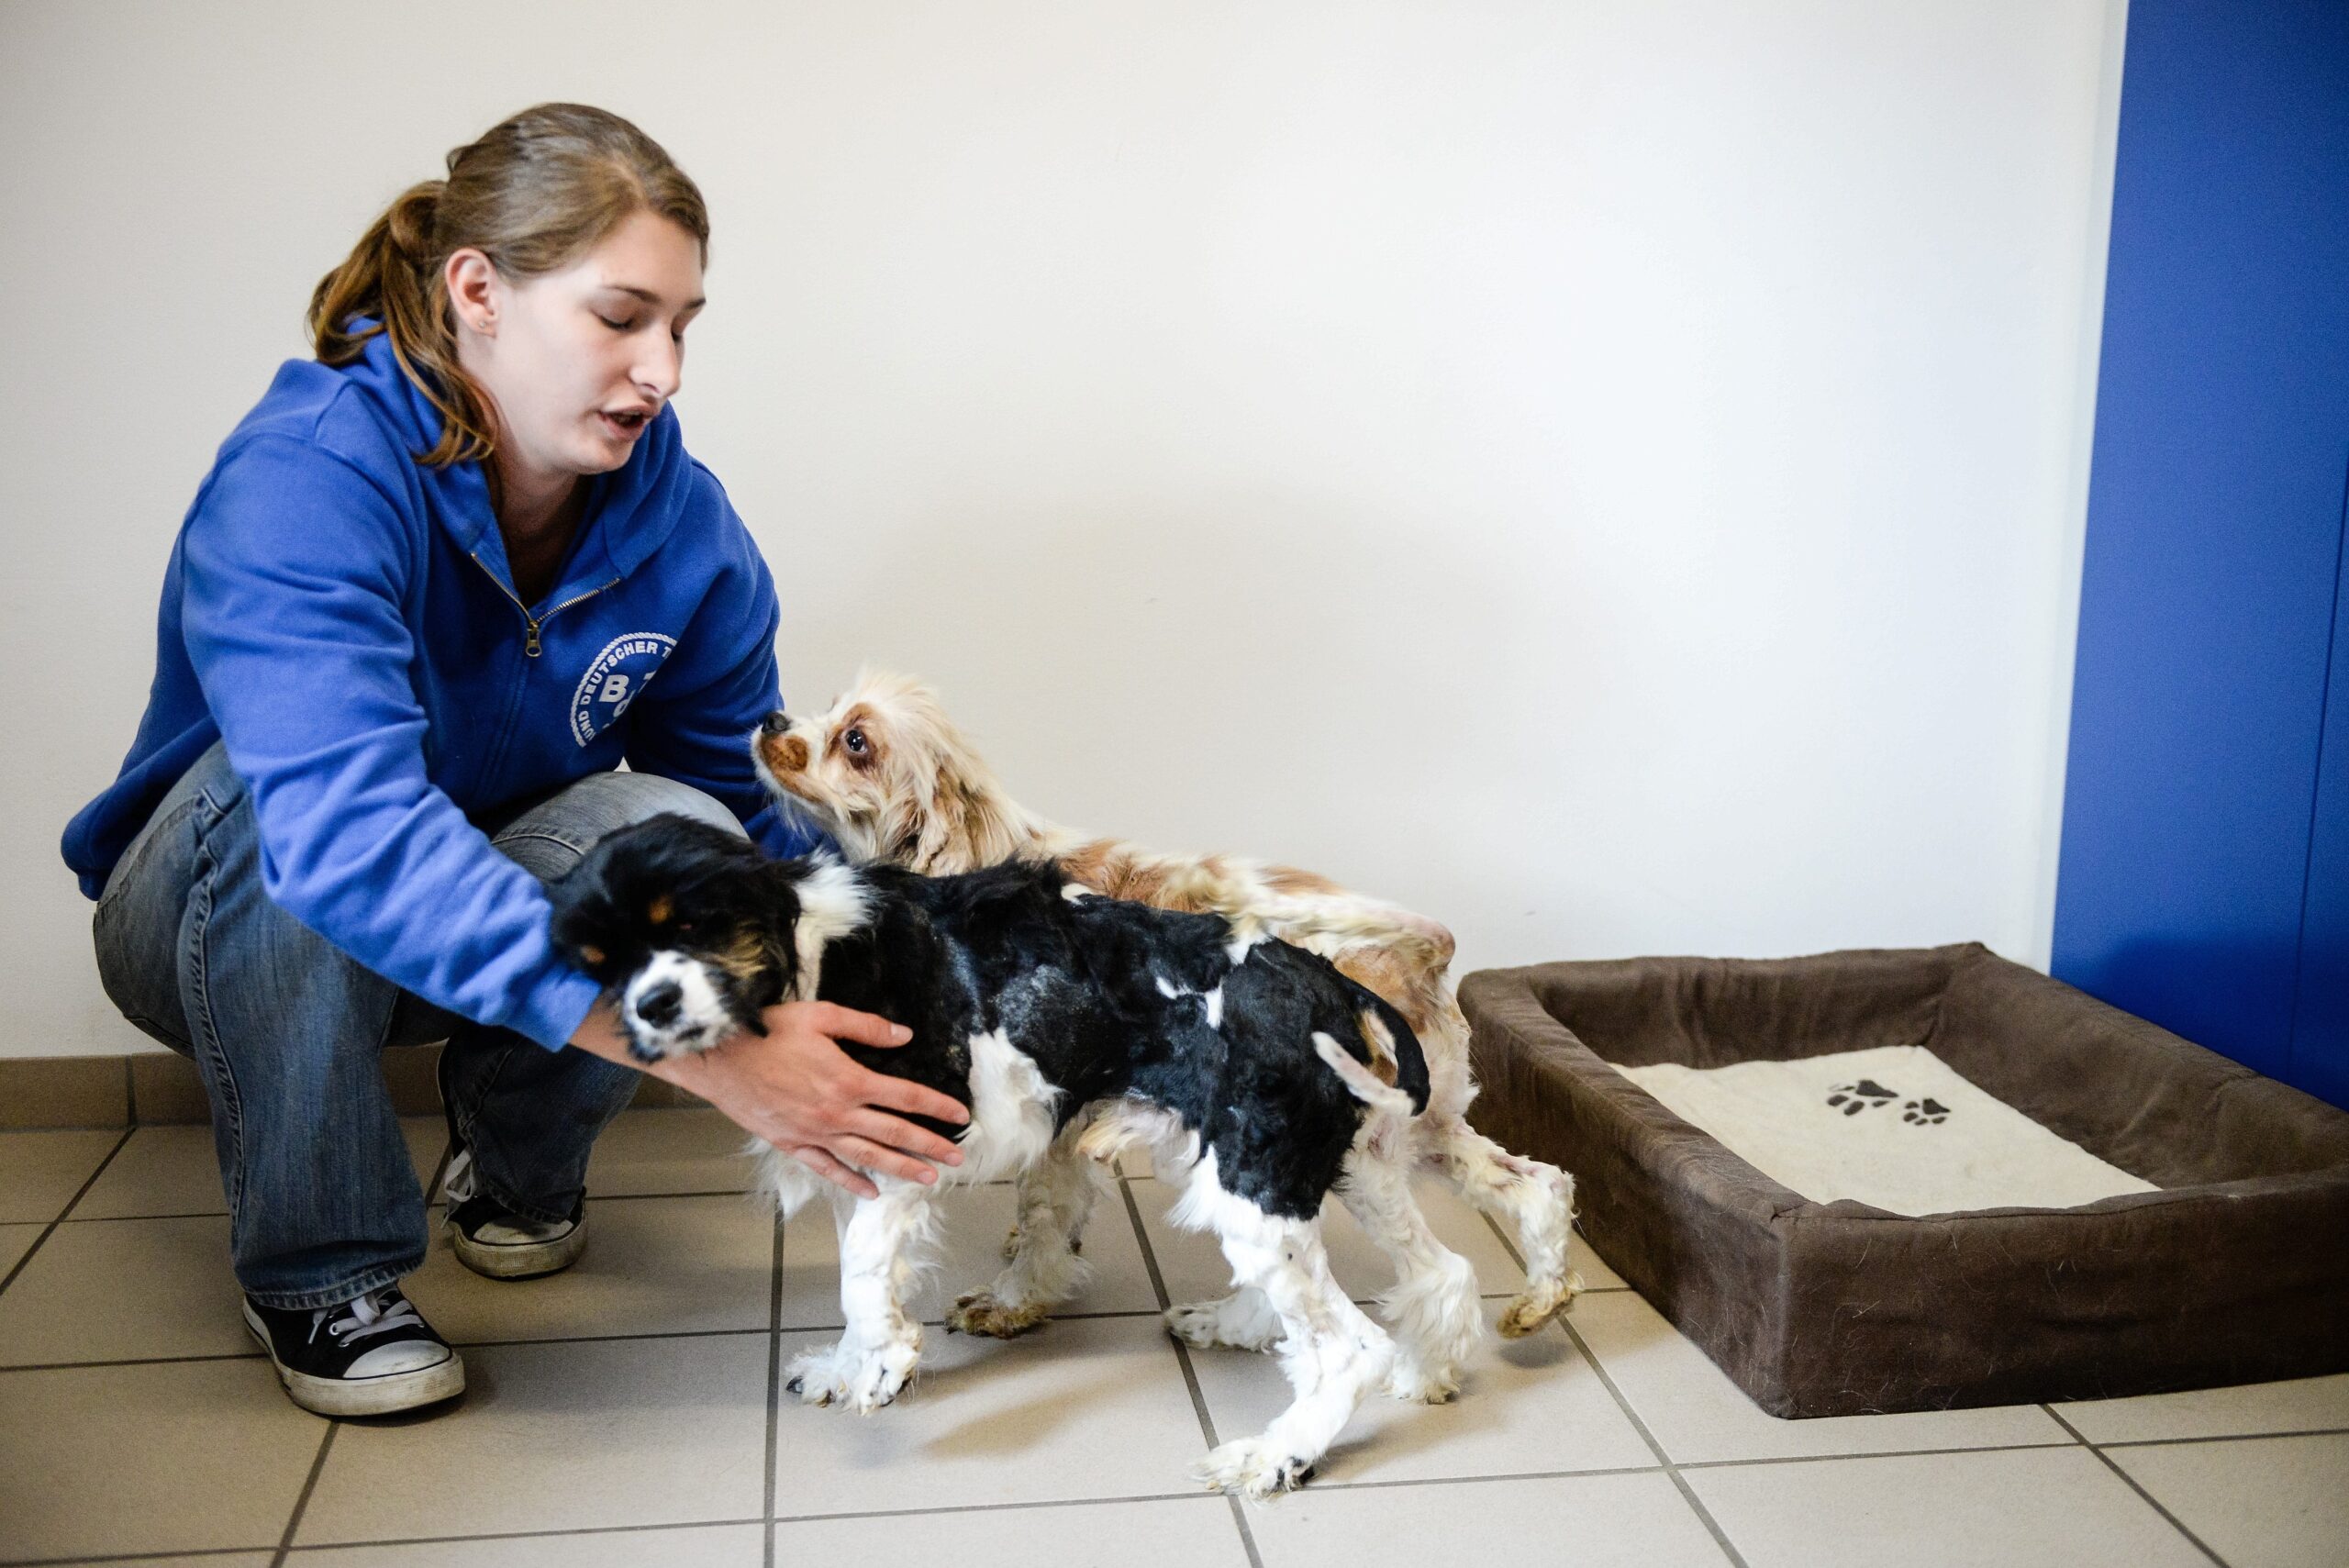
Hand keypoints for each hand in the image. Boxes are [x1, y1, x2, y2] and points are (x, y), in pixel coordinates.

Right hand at [658, 1000, 968, 1199]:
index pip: (906, 1097)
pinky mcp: (792, 1144)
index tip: (960, 1116)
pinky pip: (828, 1169)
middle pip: (895, 1133)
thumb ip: (865, 1026)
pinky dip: (852, 1182)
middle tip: (957, 1160)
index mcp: (849, 1080)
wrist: (719, 1058)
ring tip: (928, 1179)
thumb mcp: (820, 1016)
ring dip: (901, 1169)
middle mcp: (838, 1113)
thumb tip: (903, 1036)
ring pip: (868, 1157)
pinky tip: (871, 1192)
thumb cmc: (767, 1032)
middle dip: (930, 1146)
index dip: (936, 1107)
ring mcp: (815, 1134)